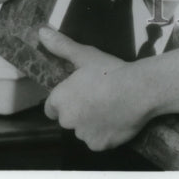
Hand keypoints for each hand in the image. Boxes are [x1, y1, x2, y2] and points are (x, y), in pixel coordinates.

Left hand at [39, 26, 152, 150]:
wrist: (137, 91)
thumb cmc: (109, 71)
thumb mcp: (85, 55)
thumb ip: (61, 45)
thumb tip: (41, 32)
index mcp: (60, 100)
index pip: (51, 107)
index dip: (64, 99)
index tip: (79, 92)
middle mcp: (67, 121)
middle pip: (68, 119)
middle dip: (79, 111)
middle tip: (98, 96)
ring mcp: (83, 136)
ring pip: (84, 130)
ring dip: (92, 122)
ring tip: (111, 107)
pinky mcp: (99, 146)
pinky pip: (98, 140)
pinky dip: (105, 133)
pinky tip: (117, 119)